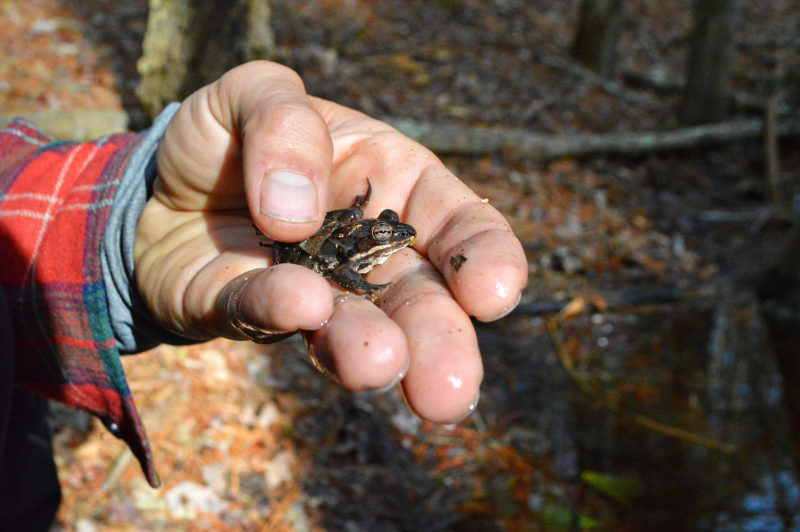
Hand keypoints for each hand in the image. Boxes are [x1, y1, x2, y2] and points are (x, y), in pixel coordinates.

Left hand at [134, 61, 526, 422]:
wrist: (161, 181)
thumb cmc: (234, 136)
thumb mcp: (258, 92)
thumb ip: (284, 121)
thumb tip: (296, 209)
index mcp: (397, 189)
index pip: (463, 227)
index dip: (487, 260)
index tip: (493, 295)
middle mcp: (368, 254)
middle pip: (422, 301)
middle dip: (439, 342)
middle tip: (447, 387)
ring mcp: (313, 291)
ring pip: (354, 329)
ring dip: (370, 351)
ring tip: (378, 367)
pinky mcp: (246, 312)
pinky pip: (260, 313)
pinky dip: (277, 311)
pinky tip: (298, 310)